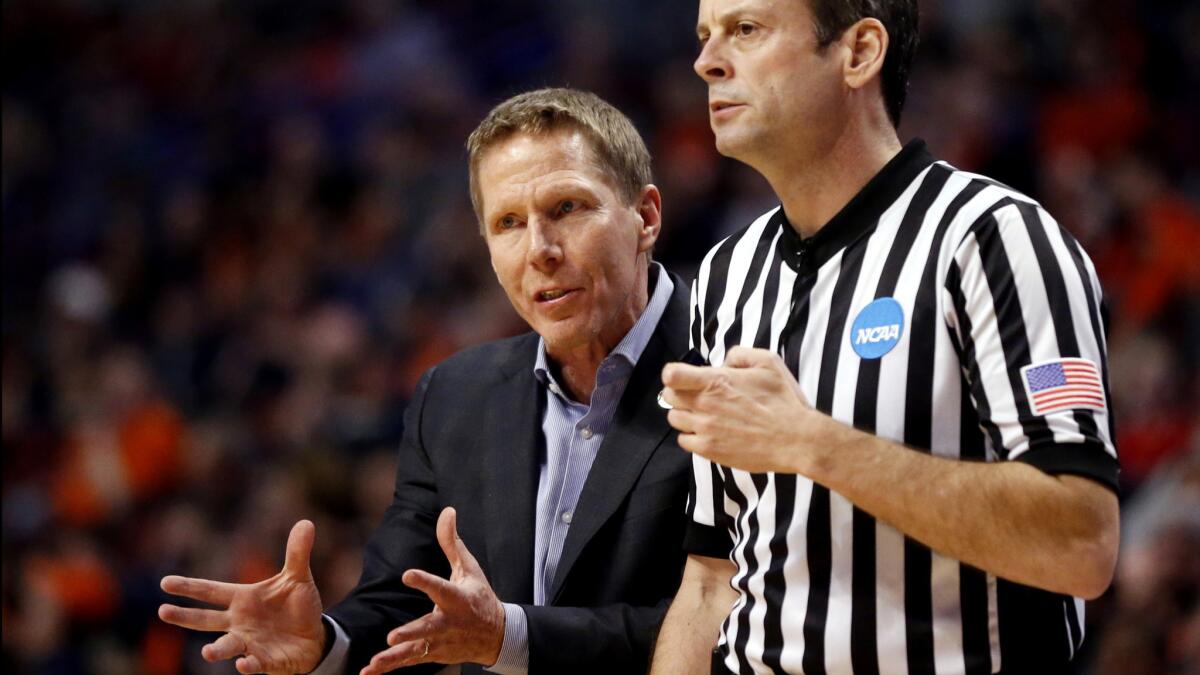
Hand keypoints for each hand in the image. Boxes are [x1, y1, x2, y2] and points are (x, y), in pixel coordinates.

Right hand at [159, 520, 325, 674]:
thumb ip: (297, 553)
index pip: (211, 591)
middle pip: (206, 620)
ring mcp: (250, 642)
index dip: (189, 587)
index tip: (165, 582)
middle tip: (163, 611)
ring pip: (227, 646)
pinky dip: (248, 664)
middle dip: (185, 617)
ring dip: (217, 650)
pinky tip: (243, 664)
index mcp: (242, 599)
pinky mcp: (265, 661)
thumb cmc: (298, 606)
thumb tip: (306, 522)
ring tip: (207, 653)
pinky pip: (254, 664)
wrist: (315, 637)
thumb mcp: (297, 577)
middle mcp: (239, 622)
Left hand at [360, 507, 504, 674]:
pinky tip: (369, 671)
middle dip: (410, 633)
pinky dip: (390, 668)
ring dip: (395, 658)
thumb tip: (447, 510)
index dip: (424, 581)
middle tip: (392, 637)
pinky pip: (409, 662)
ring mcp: (440, 642)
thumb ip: (452, 542)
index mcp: (458, 598)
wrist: (497, 636)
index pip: (440, 588)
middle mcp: (449, 622)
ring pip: (416, 651)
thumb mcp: (469, 568)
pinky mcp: (433, 654)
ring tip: (375, 662)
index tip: (407, 575)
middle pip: (427, 628)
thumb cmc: (479, 596)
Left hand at [660, 345, 826, 473]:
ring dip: (684, 414)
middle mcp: (705, 404)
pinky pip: (684, 441)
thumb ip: (740, 355)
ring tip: (703, 415)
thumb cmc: (784, 400)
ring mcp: (705, 429)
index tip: (682, 378)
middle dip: (679, 392)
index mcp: (716, 381)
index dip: (673, 375)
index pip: (673, 375)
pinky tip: (708, 432)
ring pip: (674, 419)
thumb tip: (724, 363)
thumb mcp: (768, 362)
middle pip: (669, 397)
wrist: (795, 439)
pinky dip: (691, 436)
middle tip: (696, 395)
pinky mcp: (709, 450)